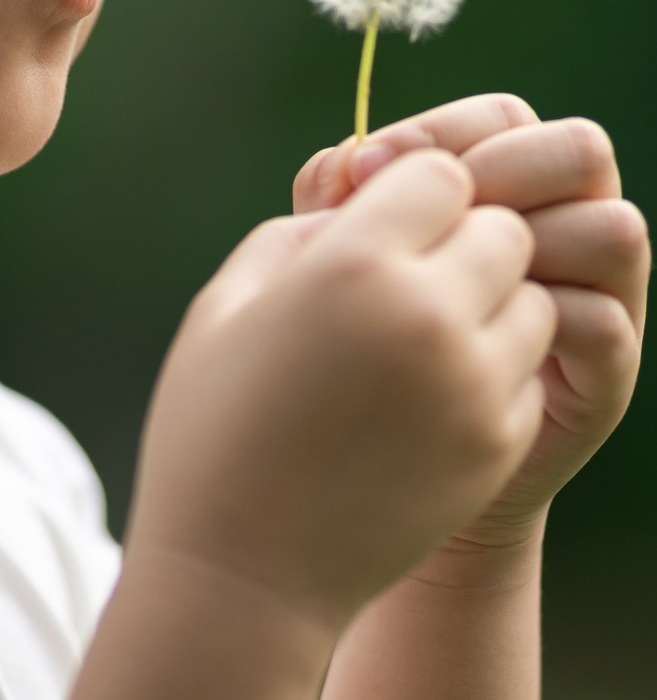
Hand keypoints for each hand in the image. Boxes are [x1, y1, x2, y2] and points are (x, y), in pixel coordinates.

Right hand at [128, 148, 554, 635]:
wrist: (241, 572)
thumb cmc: (213, 422)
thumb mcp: (228, 301)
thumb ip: (301, 232)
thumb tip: (358, 206)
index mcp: (352, 267)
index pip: (439, 171)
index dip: (407, 186)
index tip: (376, 216)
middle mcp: (429, 316)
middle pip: (500, 228)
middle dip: (459, 234)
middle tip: (405, 268)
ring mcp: (474, 386)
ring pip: (530, 296)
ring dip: (486, 295)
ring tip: (420, 328)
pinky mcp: (499, 443)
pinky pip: (525, 366)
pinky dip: (492, 361)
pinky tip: (428, 388)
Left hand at [294, 93, 649, 547]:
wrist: (372, 457)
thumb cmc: (350, 334)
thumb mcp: (332, 252)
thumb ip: (336, 196)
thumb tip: (348, 161)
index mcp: (497, 181)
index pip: (502, 115)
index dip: (442, 130)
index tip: (365, 168)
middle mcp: (559, 225)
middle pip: (579, 150)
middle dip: (504, 168)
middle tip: (431, 214)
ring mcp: (593, 297)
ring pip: (613, 227)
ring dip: (529, 241)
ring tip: (451, 277)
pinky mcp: (600, 375)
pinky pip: (603, 321)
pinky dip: (539, 317)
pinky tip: (466, 335)